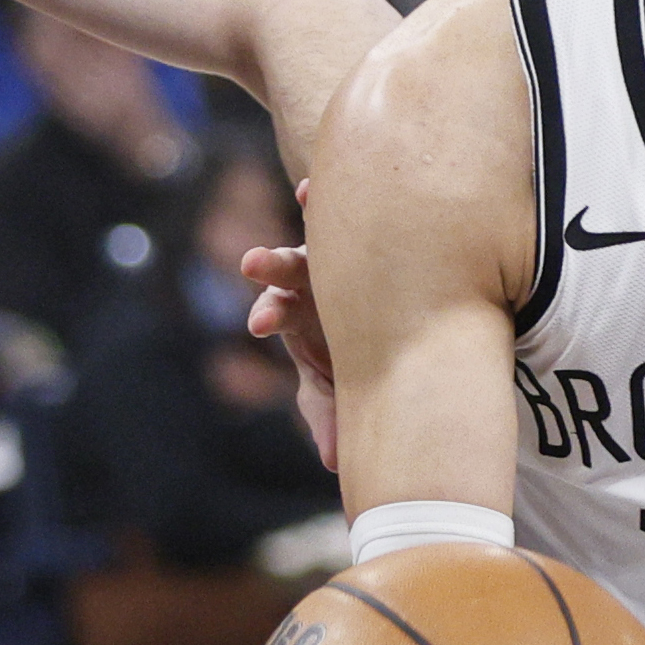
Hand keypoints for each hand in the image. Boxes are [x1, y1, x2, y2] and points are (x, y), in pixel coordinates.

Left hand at [243, 182, 335, 465]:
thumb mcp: (341, 382)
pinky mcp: (360, 227)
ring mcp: (335, 249)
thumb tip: (330, 462)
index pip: (279, 312)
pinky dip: (333, 195)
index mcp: (299, 314)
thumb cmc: (356, 351)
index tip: (258, 322)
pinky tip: (326, 182)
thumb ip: (332, 415)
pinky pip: (347, 208)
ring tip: (307, 196)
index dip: (270, 314)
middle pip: (287, 268)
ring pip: (319, 230)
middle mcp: (311, 277)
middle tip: (253, 262)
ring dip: (314, 212)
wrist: (391, 305)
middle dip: (272, 265)